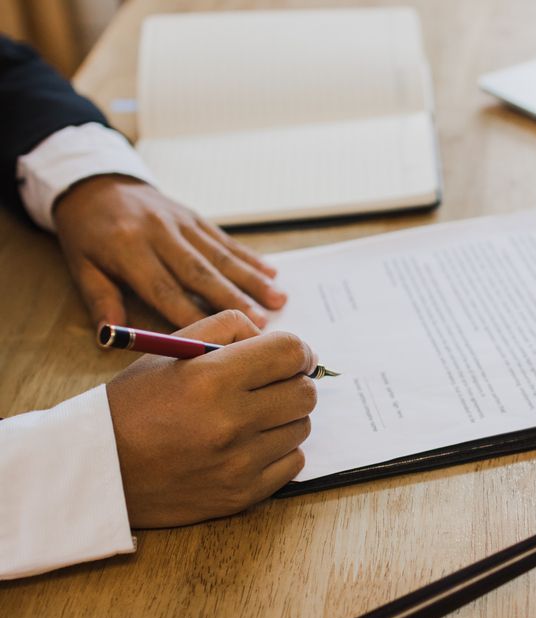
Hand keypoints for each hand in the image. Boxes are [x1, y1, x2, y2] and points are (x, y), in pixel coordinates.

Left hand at [52, 175, 286, 327]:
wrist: (96, 183)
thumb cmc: (87, 232)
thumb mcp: (81, 266)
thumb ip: (100, 300)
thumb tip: (112, 337)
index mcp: (128, 249)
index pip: (164, 289)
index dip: (193, 315)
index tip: (218, 341)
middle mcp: (159, 234)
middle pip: (201, 272)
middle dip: (234, 299)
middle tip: (262, 322)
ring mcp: (181, 222)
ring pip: (220, 255)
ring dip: (252, 279)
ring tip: (279, 299)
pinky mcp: (194, 217)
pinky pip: (224, 239)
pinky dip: (249, 257)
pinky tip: (272, 271)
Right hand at [105, 310, 317, 527]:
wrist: (100, 470)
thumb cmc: (137, 403)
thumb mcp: (172, 349)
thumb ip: (230, 328)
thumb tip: (283, 343)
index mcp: (211, 378)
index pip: (290, 353)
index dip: (299, 350)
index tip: (294, 357)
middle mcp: (229, 421)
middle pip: (305, 392)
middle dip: (295, 382)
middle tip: (273, 385)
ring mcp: (239, 463)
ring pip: (302, 427)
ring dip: (286, 417)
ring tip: (254, 416)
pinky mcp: (242, 495)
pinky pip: (293, 462)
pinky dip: (281, 450)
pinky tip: (252, 444)